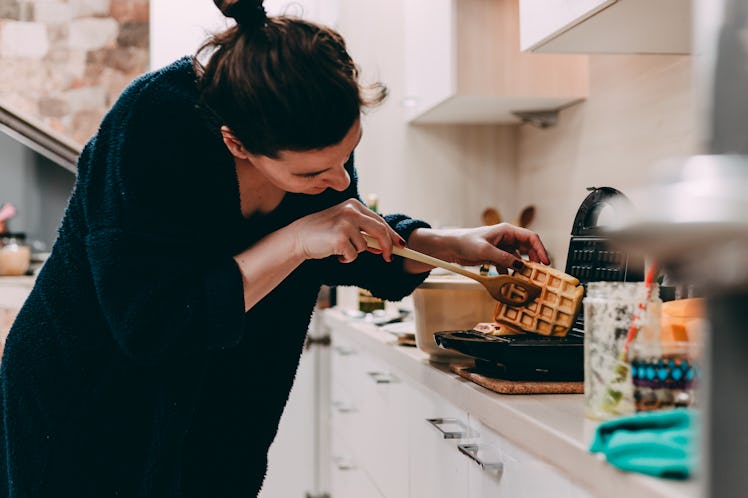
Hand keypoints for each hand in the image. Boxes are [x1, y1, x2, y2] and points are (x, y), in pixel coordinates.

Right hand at [288, 198, 404, 262]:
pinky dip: (346, 259)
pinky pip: (353, 255)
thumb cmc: (322, 232)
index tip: (401, 245)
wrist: (299, 237)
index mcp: (354, 205)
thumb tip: (382, 247)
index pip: (379, 221)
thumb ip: (362, 232)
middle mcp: (351, 211)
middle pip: (380, 231)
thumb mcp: (344, 226)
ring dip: (355, 253)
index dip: (392, 235)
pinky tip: (334, 253)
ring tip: (340, 249)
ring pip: (365, 247)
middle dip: (387, 246)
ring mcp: (346, 224)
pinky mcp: (340, 238)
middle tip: (388, 258)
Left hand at [421, 223, 549, 273]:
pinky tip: (509, 279)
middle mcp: (507, 238)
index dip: (540, 249)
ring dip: (522, 268)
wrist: (450, 247)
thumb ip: (504, 258)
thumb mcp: (485, 251)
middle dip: (534, 260)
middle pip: (527, 248)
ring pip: (519, 258)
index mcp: (507, 231)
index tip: (545, 262)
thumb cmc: (465, 242)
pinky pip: (509, 264)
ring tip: (525, 278)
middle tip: (538, 273)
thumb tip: (521, 266)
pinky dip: (510, 272)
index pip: (530, 238)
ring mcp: (502, 248)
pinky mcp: (496, 256)